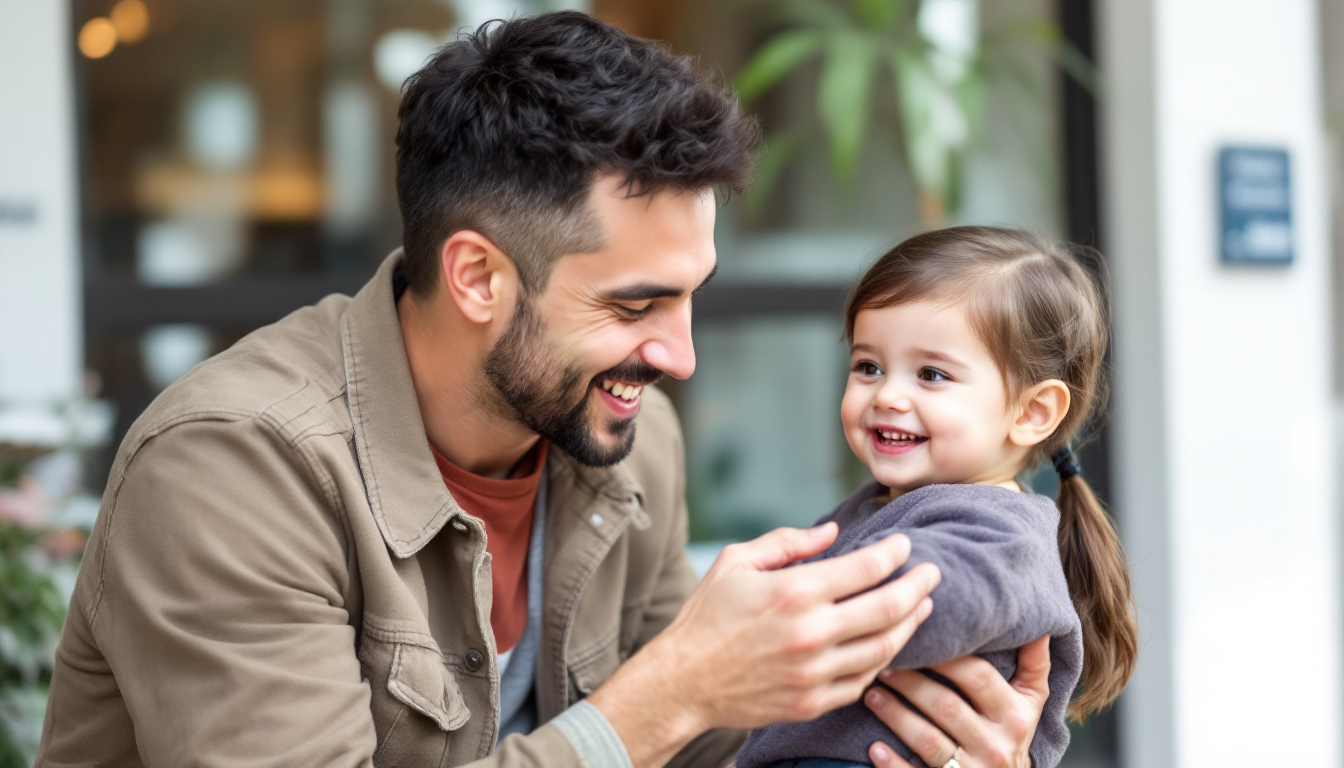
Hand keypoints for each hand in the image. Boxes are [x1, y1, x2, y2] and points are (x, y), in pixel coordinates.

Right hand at [588, 523, 939, 766]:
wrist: (684, 681)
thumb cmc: (707, 616)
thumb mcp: (736, 562)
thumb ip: (787, 542)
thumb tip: (831, 532)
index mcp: (794, 592)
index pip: (866, 568)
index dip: (895, 554)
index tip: (905, 547)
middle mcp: (811, 633)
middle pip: (889, 608)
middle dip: (919, 586)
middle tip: (933, 574)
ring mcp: (815, 672)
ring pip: (885, 647)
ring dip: (910, 624)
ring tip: (921, 607)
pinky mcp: (813, 701)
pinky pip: (864, 680)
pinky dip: (883, 660)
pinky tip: (889, 644)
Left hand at [863, 635, 1050, 767]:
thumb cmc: (1013, 737)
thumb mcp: (1030, 704)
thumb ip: (1034, 665)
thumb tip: (1039, 625)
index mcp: (1014, 717)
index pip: (978, 677)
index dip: (946, 657)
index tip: (917, 638)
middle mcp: (996, 746)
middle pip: (946, 705)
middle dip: (910, 683)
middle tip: (883, 665)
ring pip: (928, 739)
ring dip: (894, 715)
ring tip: (871, 695)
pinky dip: (893, 764)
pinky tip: (874, 748)